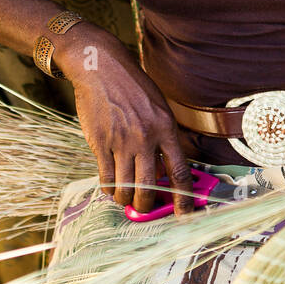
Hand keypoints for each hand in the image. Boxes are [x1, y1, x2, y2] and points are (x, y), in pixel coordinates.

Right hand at [54, 24, 192, 216]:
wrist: (101, 68)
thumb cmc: (134, 88)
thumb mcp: (160, 108)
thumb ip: (165, 138)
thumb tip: (168, 171)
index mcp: (166, 128)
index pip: (179, 172)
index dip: (183, 199)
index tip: (184, 214)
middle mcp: (145, 138)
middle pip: (150, 187)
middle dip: (148, 206)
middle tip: (145, 208)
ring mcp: (121, 141)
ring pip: (126, 188)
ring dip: (126, 200)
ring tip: (126, 199)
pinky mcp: (100, 143)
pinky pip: (106, 177)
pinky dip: (109, 189)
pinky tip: (111, 187)